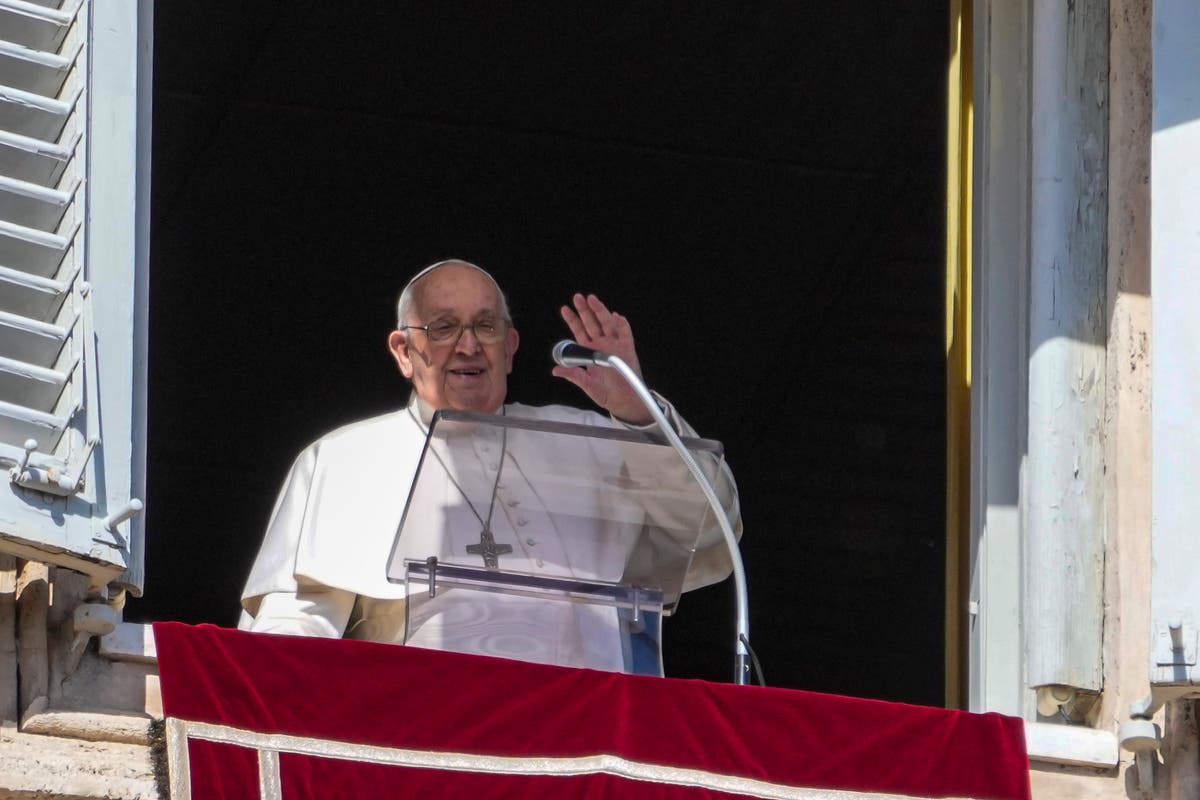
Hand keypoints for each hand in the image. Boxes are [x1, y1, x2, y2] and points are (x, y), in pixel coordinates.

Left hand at [552, 293, 652, 424]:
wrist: (624, 401)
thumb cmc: (605, 393)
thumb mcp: (587, 385)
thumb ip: (573, 376)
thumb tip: (556, 370)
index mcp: (589, 351)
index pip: (579, 331)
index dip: (572, 320)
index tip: (565, 309)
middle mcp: (602, 345)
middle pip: (592, 323)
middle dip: (585, 310)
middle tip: (578, 298)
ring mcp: (615, 345)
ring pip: (607, 324)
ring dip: (600, 311)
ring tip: (593, 301)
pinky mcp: (628, 349)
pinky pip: (625, 333)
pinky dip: (621, 324)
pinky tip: (616, 317)